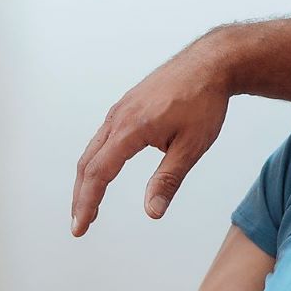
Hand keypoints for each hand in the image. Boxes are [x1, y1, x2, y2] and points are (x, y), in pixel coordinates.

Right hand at [70, 37, 231, 235]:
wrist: (210, 63)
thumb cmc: (204, 102)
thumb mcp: (191, 146)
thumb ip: (168, 180)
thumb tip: (152, 212)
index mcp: (132, 128)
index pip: (99, 173)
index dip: (88, 202)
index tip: (80, 227)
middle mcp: (118, 118)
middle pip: (87, 163)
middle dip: (81, 197)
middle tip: (80, 225)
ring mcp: (120, 110)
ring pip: (92, 150)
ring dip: (86, 180)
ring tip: (88, 206)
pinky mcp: (126, 107)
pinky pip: (102, 138)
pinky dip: (95, 161)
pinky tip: (102, 173)